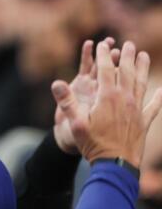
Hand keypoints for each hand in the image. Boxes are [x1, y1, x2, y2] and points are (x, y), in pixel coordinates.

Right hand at [51, 40, 161, 166]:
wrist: (115, 164)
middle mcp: (125, 99)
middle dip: (126, 56)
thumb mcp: (75, 123)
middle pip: (127, 72)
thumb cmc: (93, 144)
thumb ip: (67, 102)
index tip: (101, 45)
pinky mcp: (144, 121)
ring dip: (142, 68)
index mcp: (107, 97)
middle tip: (128, 44)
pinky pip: (153, 106)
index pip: (106, 70)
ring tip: (144, 56)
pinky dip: (158, 97)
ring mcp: (136, 110)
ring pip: (141, 83)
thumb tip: (56, 83)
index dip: (103, 56)